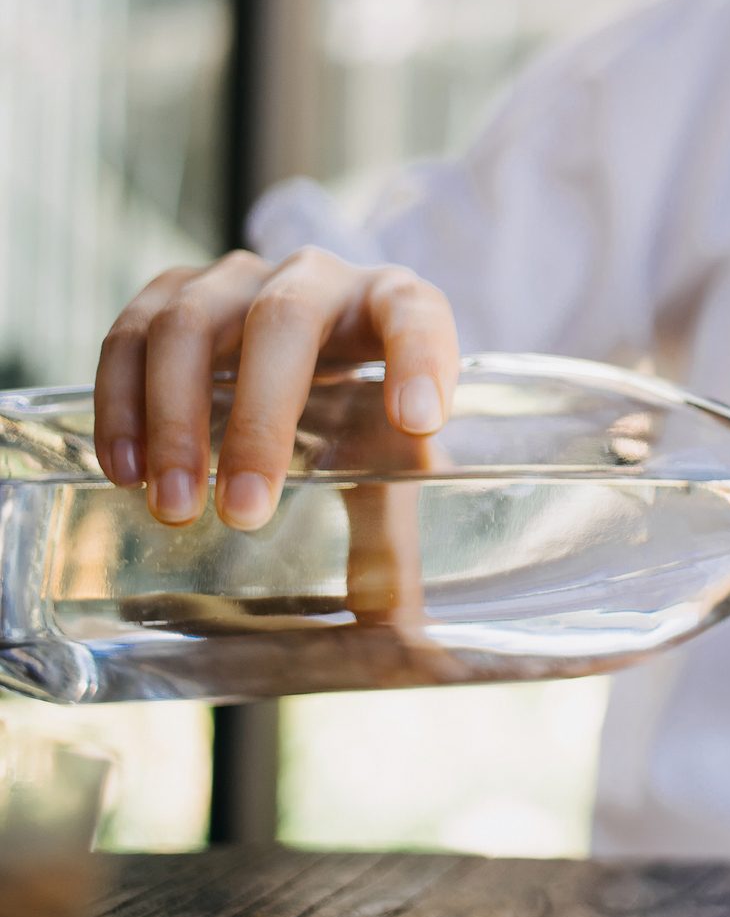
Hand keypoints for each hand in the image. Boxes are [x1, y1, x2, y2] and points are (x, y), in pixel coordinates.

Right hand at [94, 247, 459, 529]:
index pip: (417, 313)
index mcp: (393, 305)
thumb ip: (393, 537)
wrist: (312, 352)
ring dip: (176, 419)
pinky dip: (121, 402)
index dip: (421, 359)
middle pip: (283, 322)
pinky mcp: (175, 291)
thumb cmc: (363, 409)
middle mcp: (319, 278)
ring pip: (191, 323)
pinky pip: (132, 333)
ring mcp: (240, 279)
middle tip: (245, 512)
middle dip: (259, 419)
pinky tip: (123, 471)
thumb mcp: (388, 461)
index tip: (418, 424)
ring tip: (176, 506)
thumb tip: (401, 638)